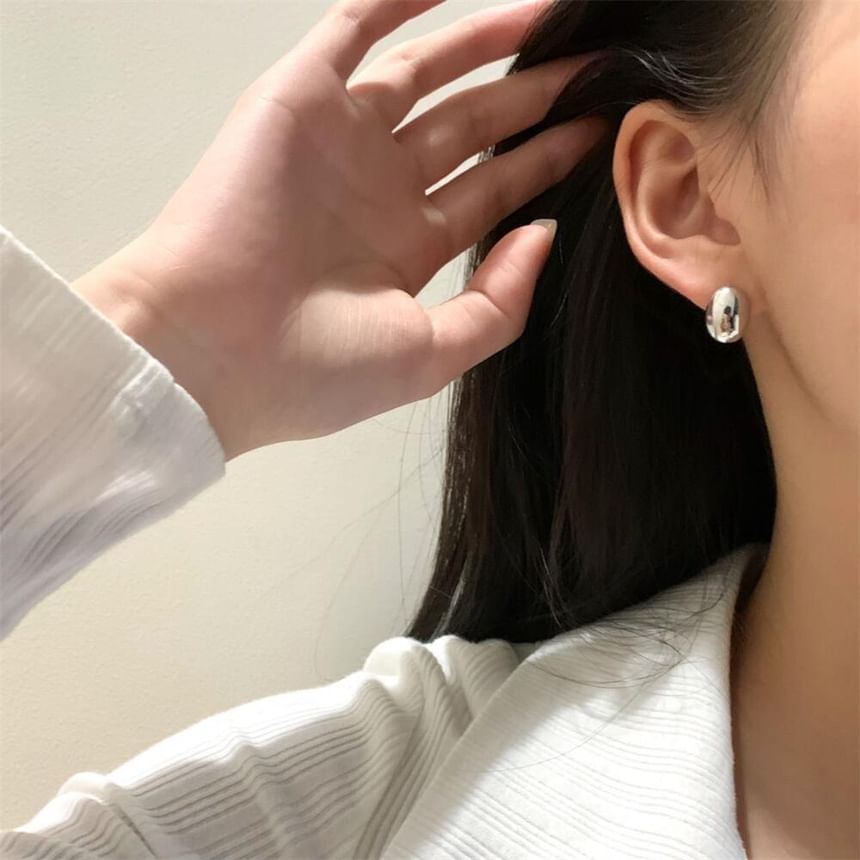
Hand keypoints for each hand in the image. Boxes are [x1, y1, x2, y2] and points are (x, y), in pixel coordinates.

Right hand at [75, 0, 604, 460]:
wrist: (210, 352)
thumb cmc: (317, 371)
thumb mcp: (430, 356)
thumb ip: (499, 302)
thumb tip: (544, 232)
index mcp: (409, 248)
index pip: (494, 191)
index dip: (547, 159)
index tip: (600, 130)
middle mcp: (380, 189)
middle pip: (473, 126)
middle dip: (534, 95)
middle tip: (594, 64)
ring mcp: (341, 143)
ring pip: (426, 71)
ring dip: (485, 39)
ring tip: (550, 14)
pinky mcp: (297, 100)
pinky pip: (353, 28)